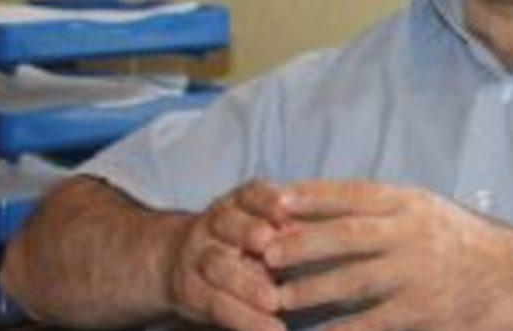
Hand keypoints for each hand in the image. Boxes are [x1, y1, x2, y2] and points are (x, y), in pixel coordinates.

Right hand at [168, 179, 292, 330]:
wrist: (182, 260)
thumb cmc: (245, 241)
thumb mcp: (262, 223)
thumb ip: (289, 228)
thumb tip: (329, 235)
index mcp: (239, 202)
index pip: (252, 194)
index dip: (267, 201)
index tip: (286, 208)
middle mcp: (215, 224)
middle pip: (227, 224)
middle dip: (248, 232)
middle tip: (271, 245)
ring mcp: (198, 256)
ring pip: (217, 265)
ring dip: (246, 284)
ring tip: (274, 302)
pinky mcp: (191, 291)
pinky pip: (215, 304)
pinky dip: (244, 319)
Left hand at [265, 180, 512, 330]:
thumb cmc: (471, 247)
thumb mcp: (430, 213)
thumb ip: (388, 211)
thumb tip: (332, 212)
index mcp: (410, 202)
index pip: (349, 193)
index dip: (307, 197)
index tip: (270, 200)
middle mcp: (411, 232)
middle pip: (343, 233)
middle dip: (298, 241)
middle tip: (260, 250)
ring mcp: (417, 271)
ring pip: (351, 278)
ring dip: (309, 288)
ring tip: (276, 297)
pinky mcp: (424, 310)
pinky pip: (371, 321)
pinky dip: (340, 329)